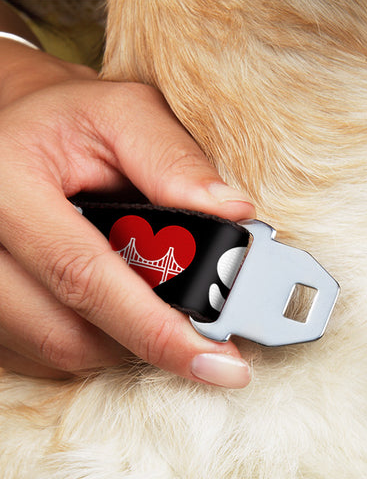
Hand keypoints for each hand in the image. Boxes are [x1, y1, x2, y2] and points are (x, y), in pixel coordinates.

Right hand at [0, 39, 254, 385]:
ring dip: (123, 340)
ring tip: (153, 300)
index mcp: (7, 185)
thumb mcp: (123, 115)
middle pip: (69, 334)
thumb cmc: (69, 122)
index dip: (157, 330)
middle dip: (148, 340)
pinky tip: (114, 306)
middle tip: (202, 333)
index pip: (85, 277)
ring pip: (60, 352)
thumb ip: (175, 160)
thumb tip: (233, 213)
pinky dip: (95, 341)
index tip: (219, 363)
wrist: (12, 131)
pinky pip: (45, 356)